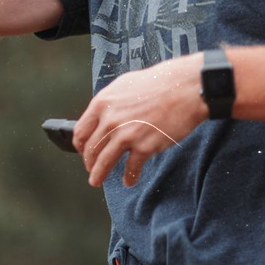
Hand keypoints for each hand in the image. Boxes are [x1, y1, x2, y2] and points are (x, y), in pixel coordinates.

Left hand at [72, 55, 207, 187]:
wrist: (184, 89)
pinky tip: (129, 180)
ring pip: (104, 162)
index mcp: (102, 103)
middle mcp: (110, 120)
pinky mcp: (144, 147)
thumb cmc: (158, 83)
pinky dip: (129, 177)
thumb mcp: (124, 85)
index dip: (80, 145)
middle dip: (89, 162)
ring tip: (96, 180)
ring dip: (98, 174)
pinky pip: (131, 168)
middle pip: (91, 149)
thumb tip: (102, 115)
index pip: (81, 131)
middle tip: (90, 168)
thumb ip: (110, 102)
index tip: (82, 151)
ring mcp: (126, 135)